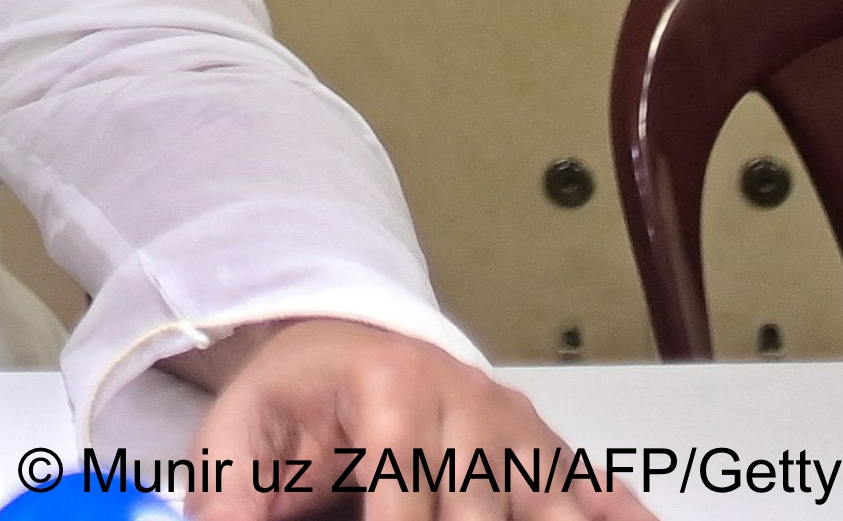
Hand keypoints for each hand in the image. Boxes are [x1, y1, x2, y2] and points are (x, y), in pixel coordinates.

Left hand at [177, 319, 656, 520]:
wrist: (340, 339)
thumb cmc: (294, 395)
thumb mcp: (238, 434)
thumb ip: (229, 497)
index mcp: (395, 392)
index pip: (407, 507)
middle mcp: (472, 403)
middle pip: (481, 515)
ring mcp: (519, 428)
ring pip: (547, 509)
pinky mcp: (548, 450)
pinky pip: (597, 495)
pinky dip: (614, 514)